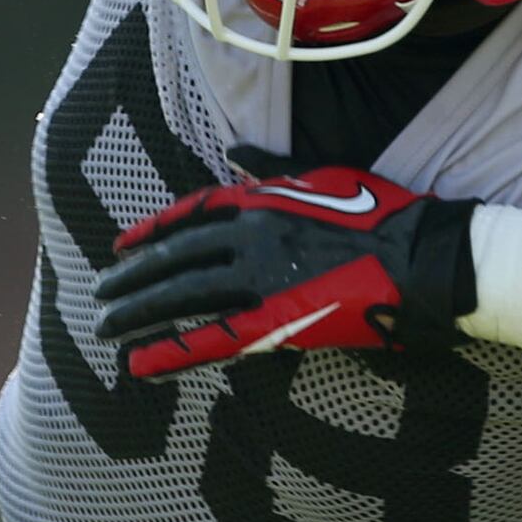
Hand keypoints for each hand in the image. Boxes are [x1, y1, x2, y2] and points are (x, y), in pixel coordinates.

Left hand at [93, 169, 478, 376]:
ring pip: (184, 296)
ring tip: (104, 327)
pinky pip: (213, 340)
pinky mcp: (278, 324)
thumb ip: (273, 169)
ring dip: (139, 312)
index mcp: (262, 199)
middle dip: (132, 276)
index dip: (150, 231)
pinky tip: (140, 365)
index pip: (190, 214)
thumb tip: (235, 156)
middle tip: (98, 293)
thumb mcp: (325, 174)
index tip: (118, 245)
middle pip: (175, 257)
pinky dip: (173, 352)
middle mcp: (252, 237)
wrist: (424, 257)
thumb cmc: (384, 212)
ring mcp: (262, 281)